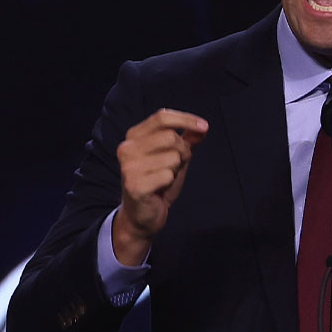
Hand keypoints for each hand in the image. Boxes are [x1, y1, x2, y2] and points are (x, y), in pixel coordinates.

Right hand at [112, 108, 208, 264]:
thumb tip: (203, 128)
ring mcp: (129, 167)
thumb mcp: (175, 158)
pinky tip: (160, 189)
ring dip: (176, 169)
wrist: (142, 215)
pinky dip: (170, 182)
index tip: (204, 126)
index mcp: (134, 136)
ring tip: (165, 178)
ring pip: (172, 157)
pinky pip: (168, 175)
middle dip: (183, 151)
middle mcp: (127, 148)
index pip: (162, 117)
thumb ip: (187, 141)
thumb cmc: (157, 183)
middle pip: (171, 136)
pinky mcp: (134, 185)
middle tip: (176, 166)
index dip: (186, 119)